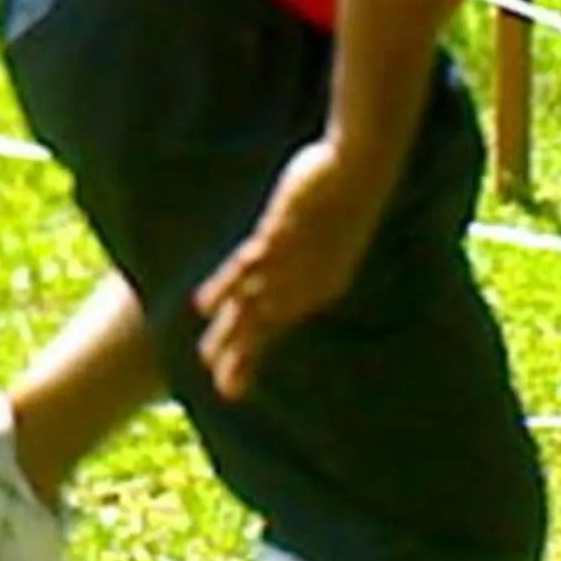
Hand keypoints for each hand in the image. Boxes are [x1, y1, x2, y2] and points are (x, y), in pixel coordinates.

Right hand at [192, 138, 394, 401]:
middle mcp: (307, 282)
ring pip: (253, 306)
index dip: (256, 351)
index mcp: (321, 285)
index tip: (235, 377)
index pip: (279, 324)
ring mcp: (291, 262)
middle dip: (244, 358)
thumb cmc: (345, 193)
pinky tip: (200, 307)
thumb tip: (287, 250)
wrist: (359, 170)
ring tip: (206, 360)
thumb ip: (306, 245)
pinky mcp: (277, 238)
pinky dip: (222, 289)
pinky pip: (243, 269)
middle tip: (225, 391)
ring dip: (229, 334)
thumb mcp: (328, 227)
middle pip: (266, 326)